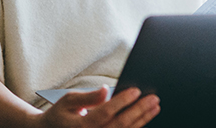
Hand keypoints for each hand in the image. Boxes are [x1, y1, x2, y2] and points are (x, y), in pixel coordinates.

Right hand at [37, 86, 158, 127]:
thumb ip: (88, 97)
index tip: (136, 90)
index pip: (105, 113)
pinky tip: (145, 119)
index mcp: (80, 126)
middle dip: (139, 111)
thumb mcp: (68, 101)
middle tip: (154, 99)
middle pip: (119, 125)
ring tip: (154, 107)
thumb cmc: (61, 115)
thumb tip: (105, 89)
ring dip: (142, 120)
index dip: (122, 101)